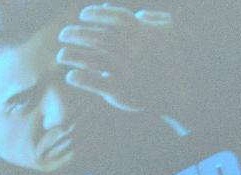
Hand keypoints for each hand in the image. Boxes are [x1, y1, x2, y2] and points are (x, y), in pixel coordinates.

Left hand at [57, 4, 189, 122]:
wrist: (179, 94)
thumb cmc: (173, 61)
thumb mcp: (171, 31)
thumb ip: (152, 18)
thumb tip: (131, 13)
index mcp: (142, 33)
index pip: (113, 18)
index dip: (95, 14)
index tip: (82, 15)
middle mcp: (131, 50)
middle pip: (97, 37)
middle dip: (76, 34)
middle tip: (63, 34)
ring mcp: (126, 70)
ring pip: (92, 59)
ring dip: (73, 55)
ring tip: (61, 55)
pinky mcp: (121, 91)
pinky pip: (96, 83)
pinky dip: (81, 79)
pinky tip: (71, 76)